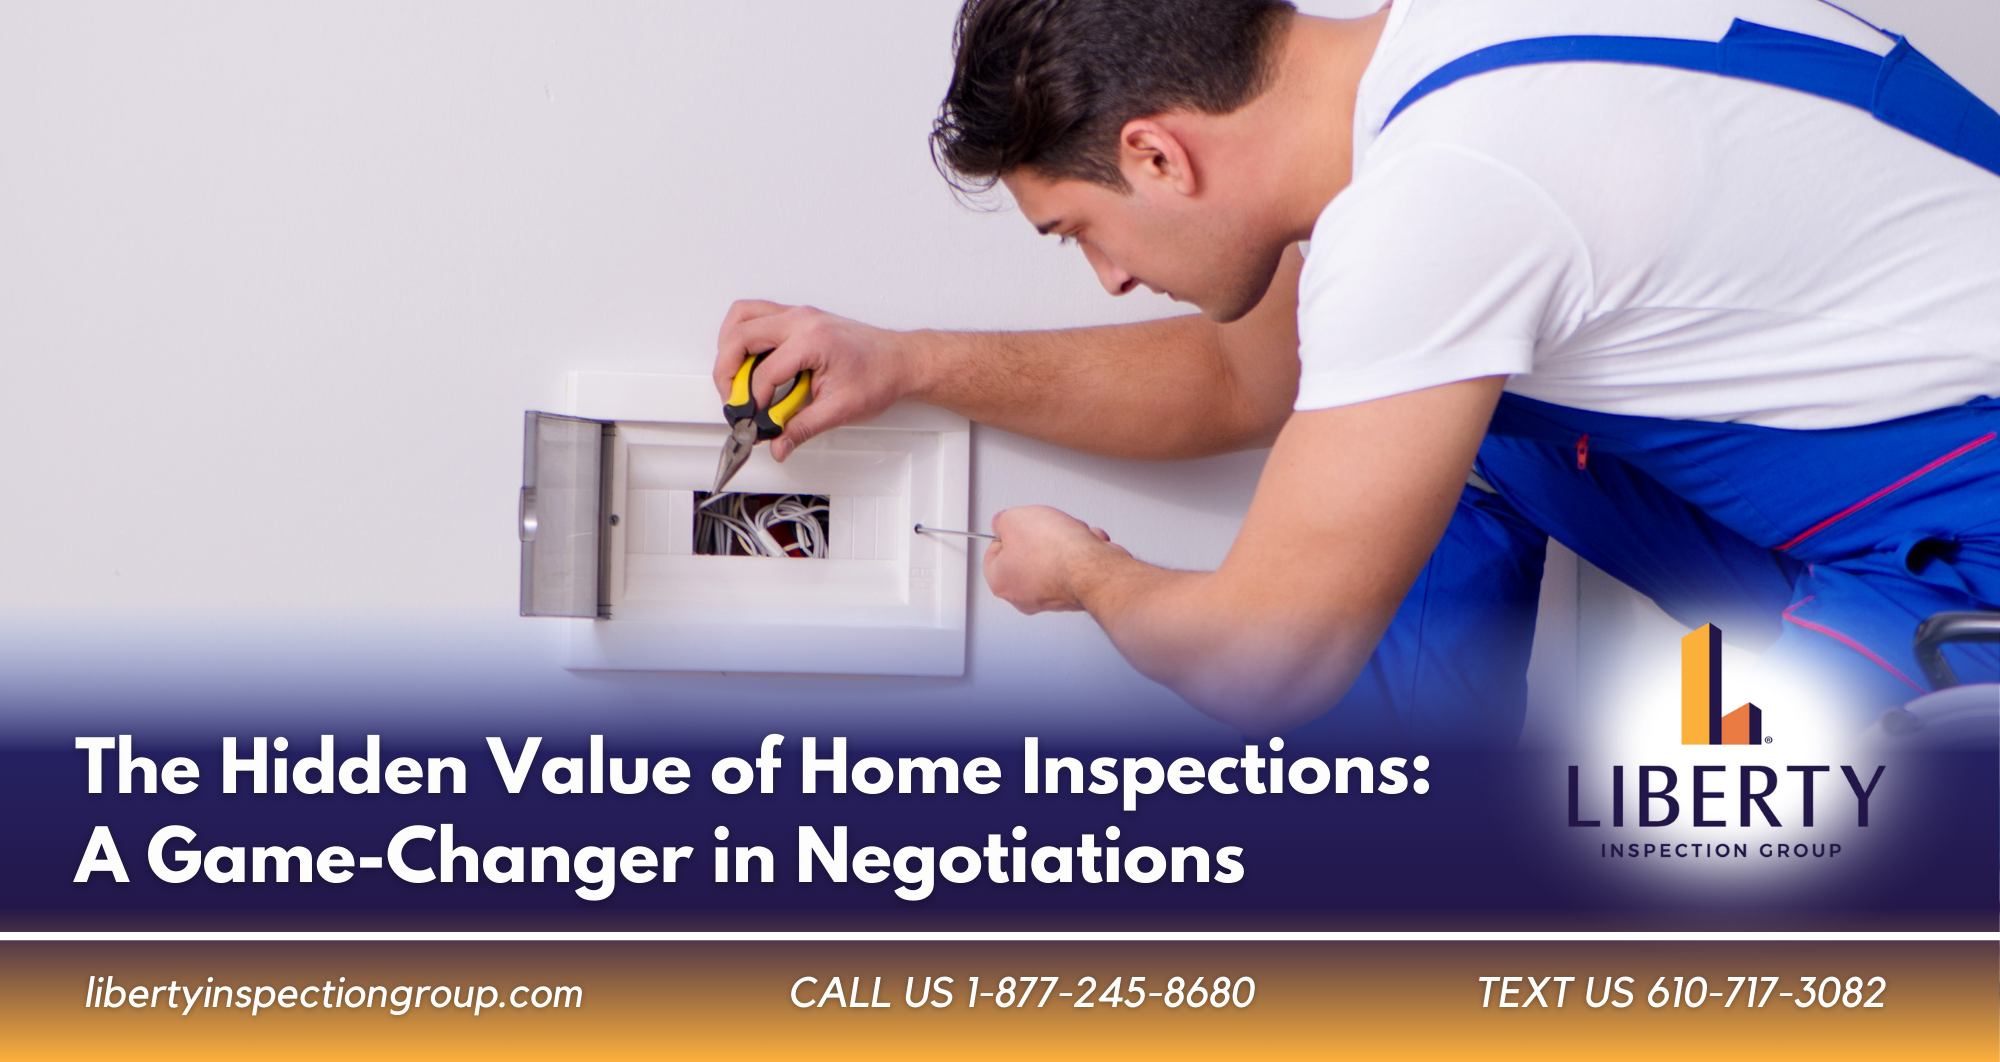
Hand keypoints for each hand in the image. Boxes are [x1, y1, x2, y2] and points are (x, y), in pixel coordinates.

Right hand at [714, 300, 925, 461]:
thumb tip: (779, 443)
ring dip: (729, 347)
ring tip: (734, 378)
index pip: (765, 371)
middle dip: (728, 372)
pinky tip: (748, 362)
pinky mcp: (797, 317)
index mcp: (813, 340)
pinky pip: (755, 315)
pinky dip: (742, 336)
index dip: (754, 401)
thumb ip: (803, 428)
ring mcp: (798, 314)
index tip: (755, 420)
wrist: (901, 361)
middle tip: (733, 399)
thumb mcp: (840, 409)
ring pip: (742, 316)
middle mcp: (802, 320)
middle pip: (740, 336)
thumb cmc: (880, 375)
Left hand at [982, 506, 1129, 613]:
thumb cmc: (1055, 551)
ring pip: (1054, 559)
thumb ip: (1003, 521)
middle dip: (1041, 536)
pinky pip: (1075, 565)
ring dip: (1066, 541)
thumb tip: (1004, 523)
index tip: (1013, 526)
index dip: (1004, 534)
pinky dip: (1082, 551)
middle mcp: (1023, 596)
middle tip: (1045, 529)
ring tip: (1071, 535)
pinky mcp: (1076, 593)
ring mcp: (1051, 598)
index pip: (992, 555)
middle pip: (1026, 556)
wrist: (1093, 568)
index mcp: (1001, 582)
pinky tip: (1085, 545)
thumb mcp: (1014, 519)